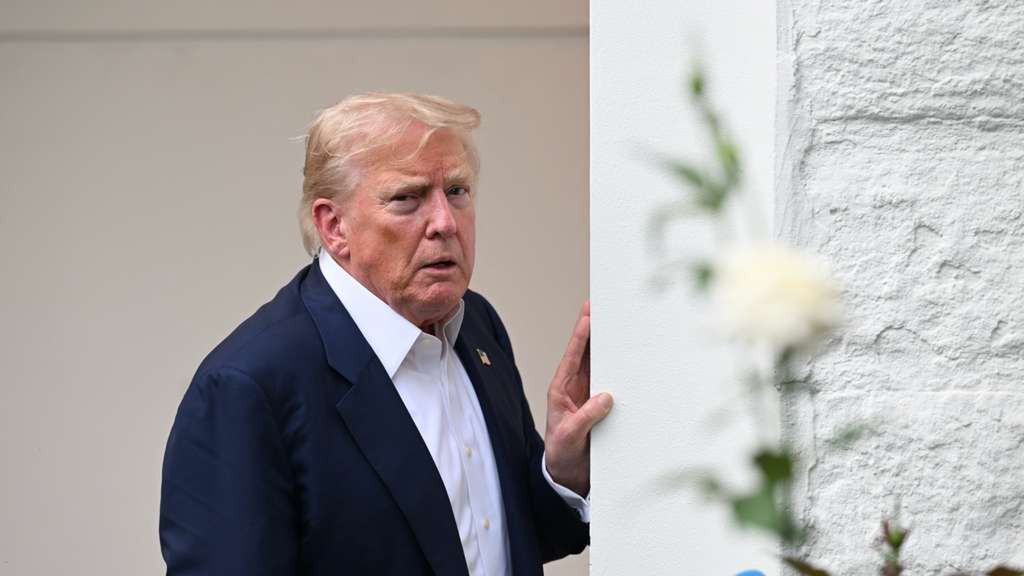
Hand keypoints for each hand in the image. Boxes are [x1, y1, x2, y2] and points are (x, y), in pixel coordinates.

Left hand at [544, 300, 613, 496]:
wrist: (568, 475)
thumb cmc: (562, 455)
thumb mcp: (570, 436)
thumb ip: (586, 417)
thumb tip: (606, 397)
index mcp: (561, 389)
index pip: (572, 356)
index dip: (580, 334)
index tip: (588, 314)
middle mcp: (576, 387)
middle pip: (586, 352)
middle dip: (595, 328)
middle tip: (604, 304)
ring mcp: (590, 393)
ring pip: (600, 362)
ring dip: (609, 344)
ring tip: (619, 321)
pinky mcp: (602, 404)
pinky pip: (612, 380)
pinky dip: (620, 366)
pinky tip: (630, 354)